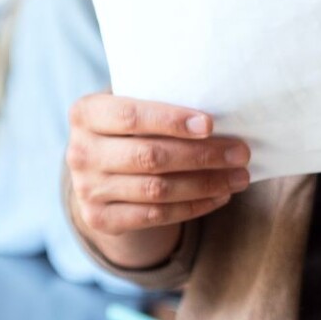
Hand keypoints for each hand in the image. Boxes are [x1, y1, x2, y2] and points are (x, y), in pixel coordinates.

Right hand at [66, 92, 251, 269]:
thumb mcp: (136, 104)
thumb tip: (225, 110)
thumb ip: (164, 101)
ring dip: (205, 184)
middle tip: (241, 153)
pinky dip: (193, 206)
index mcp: (86, 113)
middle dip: (202, 155)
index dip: (170, 121)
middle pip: (149, 156)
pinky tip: (220, 196)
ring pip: (157, 190)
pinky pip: (155, 216)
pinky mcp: (100, 218)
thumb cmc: (134, 125)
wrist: (102, 168)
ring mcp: (87, 189)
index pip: (130, 116)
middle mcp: (79, 152)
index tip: (210, 125)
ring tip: (239, 177)